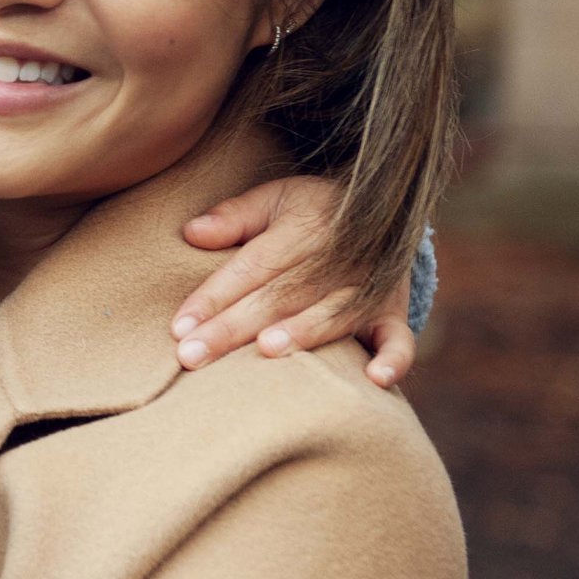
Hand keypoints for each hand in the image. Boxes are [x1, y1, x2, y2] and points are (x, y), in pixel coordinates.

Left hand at [169, 177, 415, 387]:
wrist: (388, 211)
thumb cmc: (314, 213)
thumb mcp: (276, 198)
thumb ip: (235, 214)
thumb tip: (191, 232)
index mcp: (304, 226)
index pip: (252, 266)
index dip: (214, 296)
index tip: (179, 327)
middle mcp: (340, 257)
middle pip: (281, 296)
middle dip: (235, 327)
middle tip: (193, 356)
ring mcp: (371, 286)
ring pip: (332, 314)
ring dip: (302, 333)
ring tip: (265, 352)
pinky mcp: (395, 312)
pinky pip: (399, 338)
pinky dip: (393, 359)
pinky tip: (374, 380)